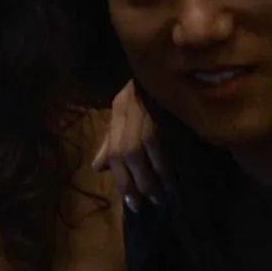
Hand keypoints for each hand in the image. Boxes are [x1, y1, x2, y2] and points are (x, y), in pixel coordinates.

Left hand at [93, 80, 171, 210]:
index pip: (115, 154)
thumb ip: (111, 140)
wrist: (167, 67)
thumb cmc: (145, 92)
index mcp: (119, 114)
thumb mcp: (123, 113)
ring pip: (145, 156)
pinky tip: (173, 179)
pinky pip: (165, 149)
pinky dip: (167, 166)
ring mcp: (147, 119)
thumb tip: (98, 167)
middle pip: (127, 157)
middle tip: (145, 203)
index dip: (121, 180)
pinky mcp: (166, 119)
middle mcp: (129, 118)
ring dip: (152, 179)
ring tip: (160, 195)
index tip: (131, 201)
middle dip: (135, 184)